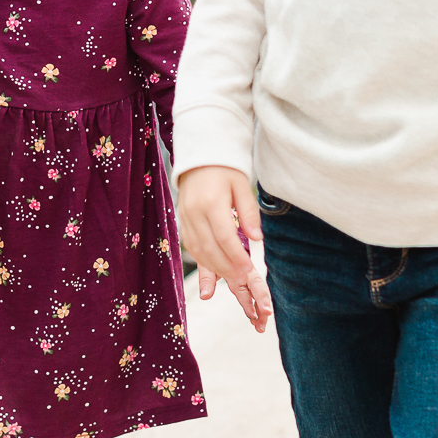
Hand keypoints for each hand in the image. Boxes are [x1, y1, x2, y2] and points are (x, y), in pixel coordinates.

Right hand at [178, 166, 272, 332]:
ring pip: (198, 251)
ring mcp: (185, 218)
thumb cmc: (225, 170)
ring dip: (214, 268)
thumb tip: (257, 239)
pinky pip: (191, 246)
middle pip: (210, 248)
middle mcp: (194, 212)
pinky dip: (202, 260)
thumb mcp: (242, 186)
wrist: (200, 157)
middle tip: (242, 280)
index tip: (249, 270)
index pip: (224, 237)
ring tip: (231, 278)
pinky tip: (214, 269)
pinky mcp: (181, 221)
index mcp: (211, 202)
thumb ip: (249, 213)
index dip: (237, 257)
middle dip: (226, 268)